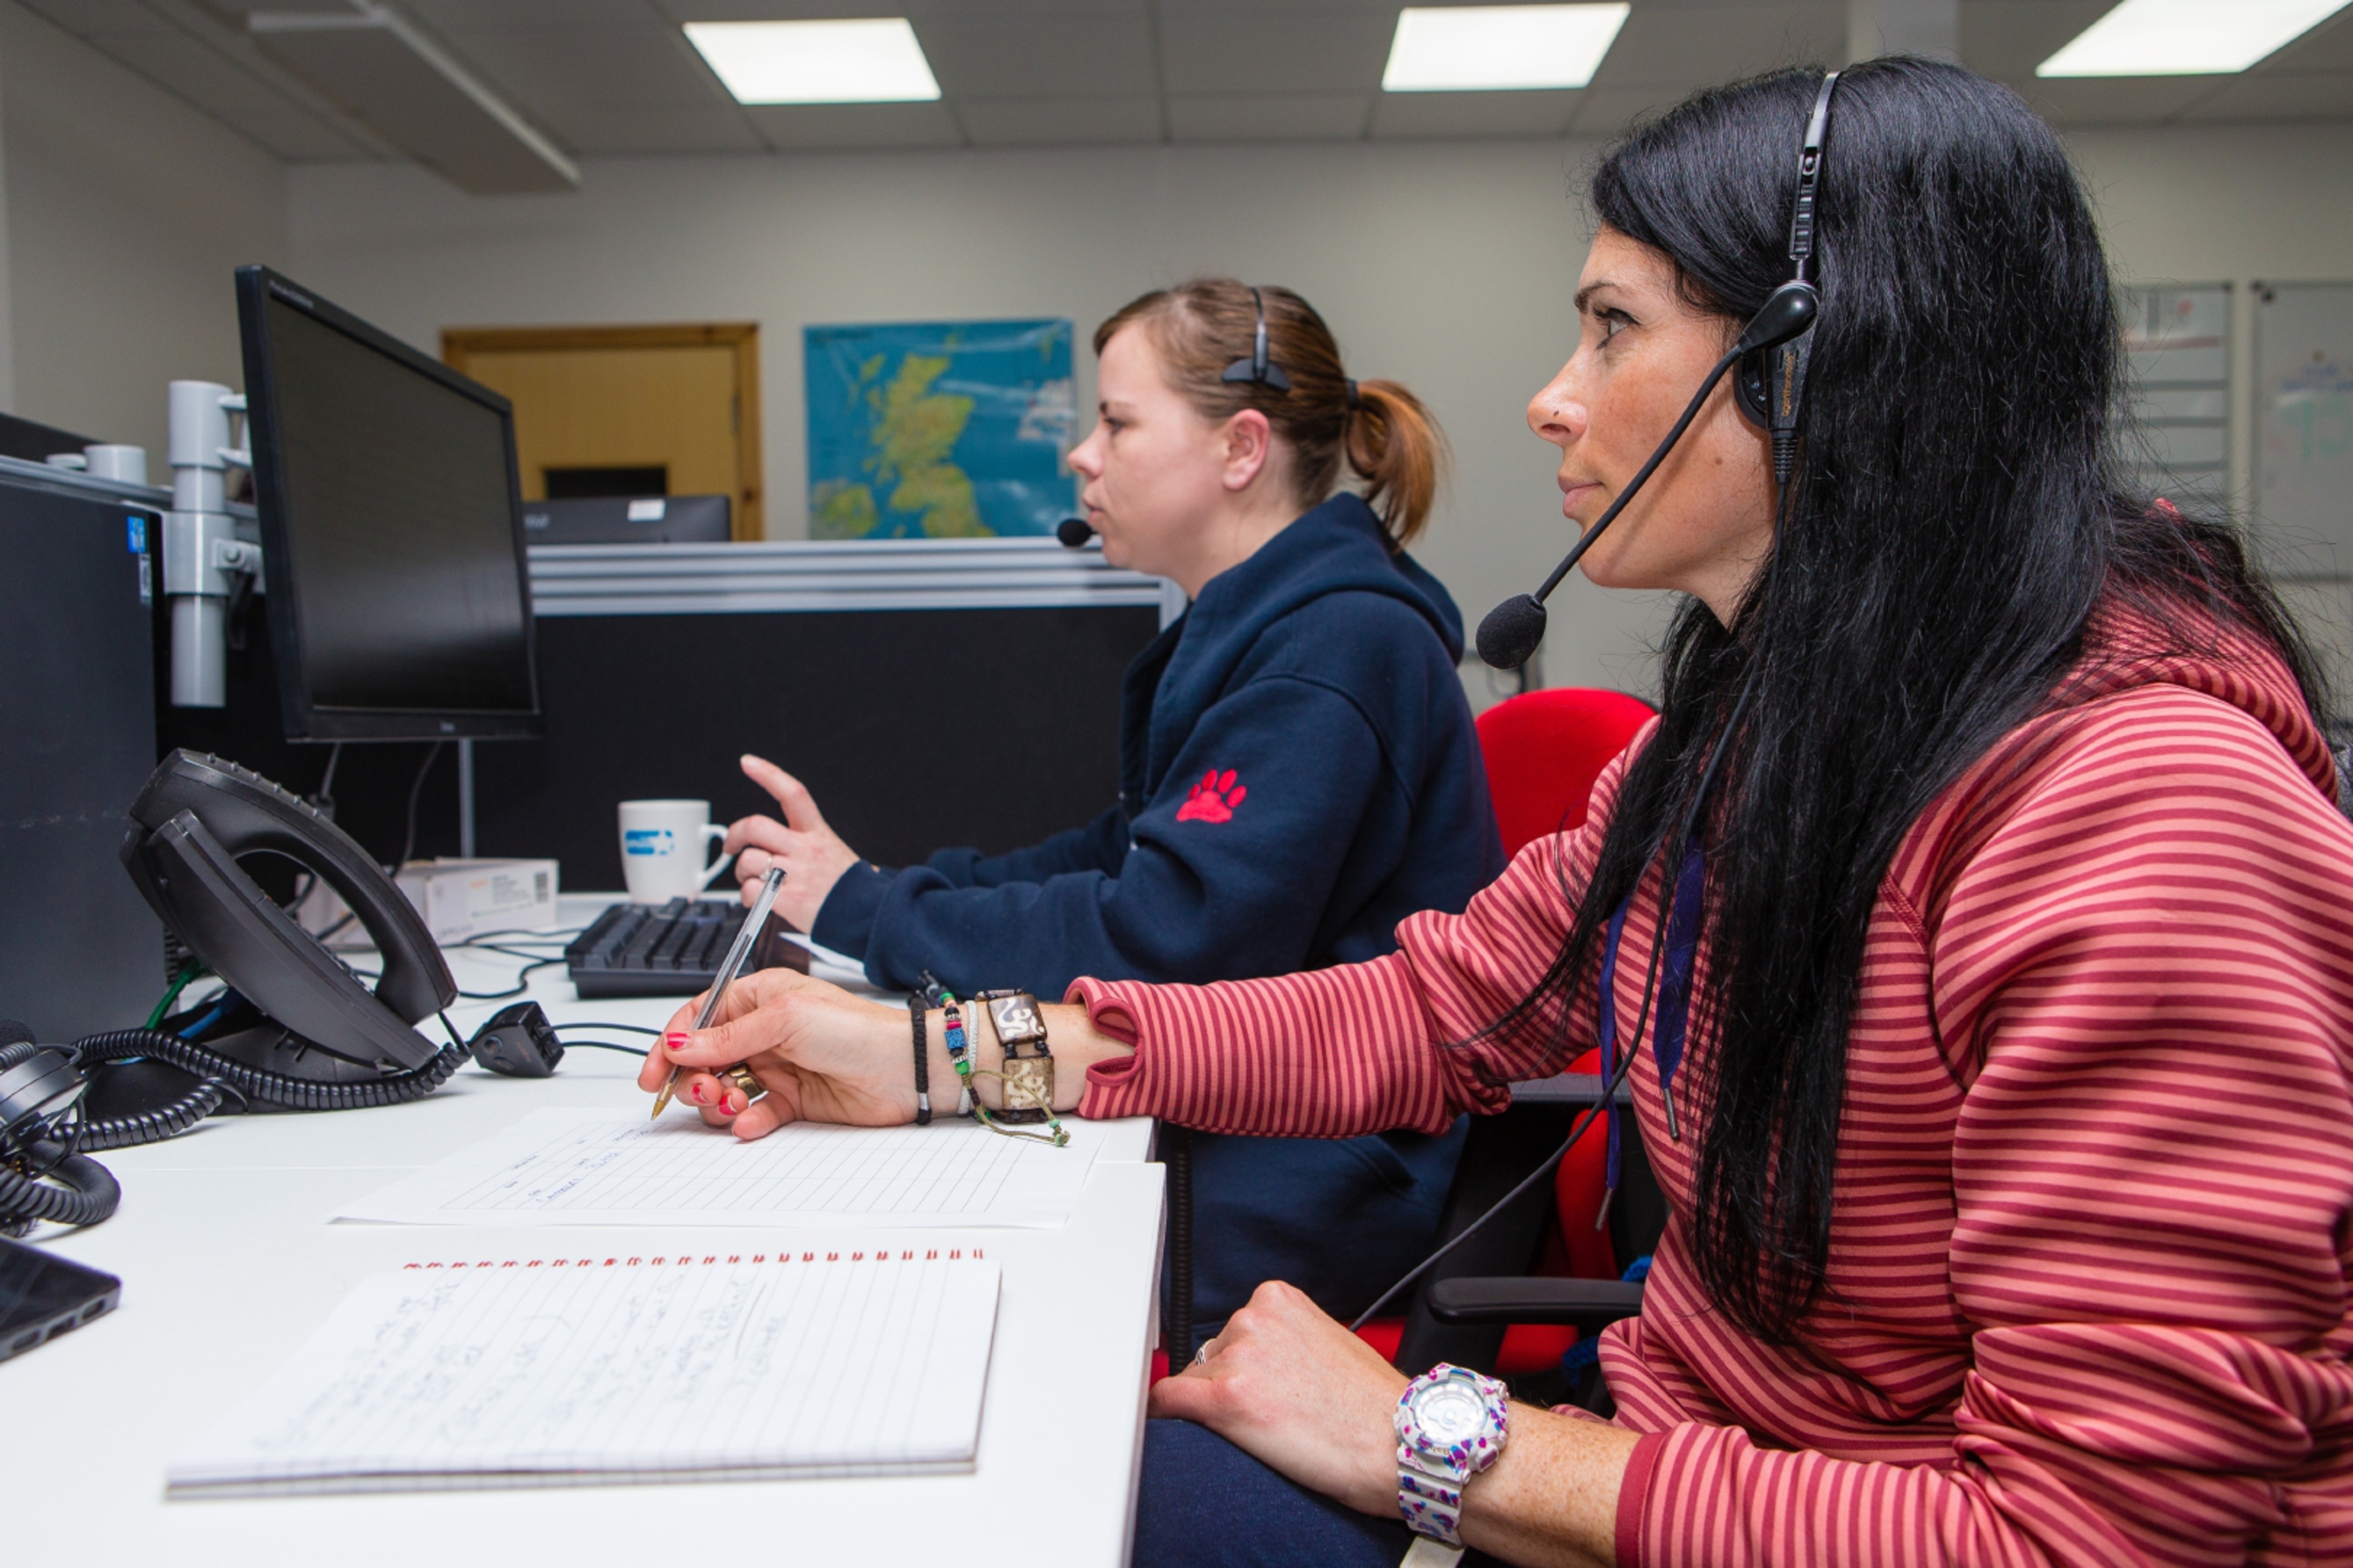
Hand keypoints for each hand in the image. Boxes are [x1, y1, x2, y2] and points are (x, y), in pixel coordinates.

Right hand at [636, 967, 911, 1139]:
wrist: (903, 1068)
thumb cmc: (855, 1028)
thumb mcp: (783, 1018)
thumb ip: (726, 1036)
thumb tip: (678, 1044)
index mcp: (758, 998)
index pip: (697, 1020)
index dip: (671, 1046)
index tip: (653, 1075)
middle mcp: (763, 1032)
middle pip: (703, 1060)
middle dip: (693, 1079)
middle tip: (705, 1090)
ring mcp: (776, 1067)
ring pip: (723, 1091)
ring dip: (717, 1102)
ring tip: (732, 1103)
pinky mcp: (792, 1101)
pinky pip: (753, 1115)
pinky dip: (745, 1122)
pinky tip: (750, 1122)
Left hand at [723, 754, 863, 930]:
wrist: (868, 916)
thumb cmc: (848, 888)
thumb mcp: (832, 852)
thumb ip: (803, 844)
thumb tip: (767, 845)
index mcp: (817, 834)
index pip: (792, 793)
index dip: (768, 774)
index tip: (748, 763)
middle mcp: (805, 849)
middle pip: (756, 826)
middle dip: (735, 835)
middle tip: (732, 846)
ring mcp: (795, 874)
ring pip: (748, 861)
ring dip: (743, 873)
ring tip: (755, 882)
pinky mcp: (787, 899)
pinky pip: (750, 891)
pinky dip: (748, 897)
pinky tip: (760, 900)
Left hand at [1149, 1281, 1405, 1516]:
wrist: (1399, 1442)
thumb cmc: (1374, 1406)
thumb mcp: (1327, 1342)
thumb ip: (1285, 1339)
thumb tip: (1255, 1360)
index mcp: (1277, 1299)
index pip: (1231, 1333)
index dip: (1238, 1368)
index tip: (1251, 1390)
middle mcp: (1252, 1318)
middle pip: (1209, 1357)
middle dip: (1228, 1387)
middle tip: (1268, 1417)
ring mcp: (1238, 1356)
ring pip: (1193, 1385)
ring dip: (1214, 1410)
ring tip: (1265, 1433)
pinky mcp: (1226, 1398)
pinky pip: (1167, 1403)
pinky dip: (1166, 1419)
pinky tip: (1179, 1432)